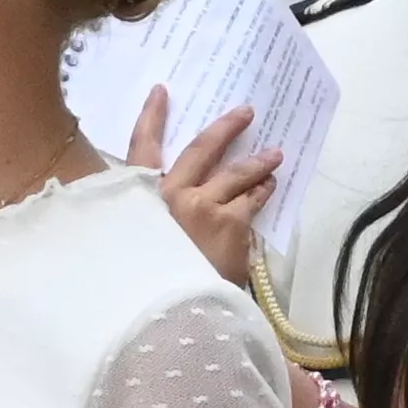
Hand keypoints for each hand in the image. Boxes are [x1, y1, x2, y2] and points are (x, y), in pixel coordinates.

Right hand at [127, 88, 275, 284]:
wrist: (168, 314)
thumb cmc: (146, 283)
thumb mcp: (131, 247)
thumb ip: (144, 224)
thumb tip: (156, 213)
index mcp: (141, 198)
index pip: (142, 149)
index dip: (152, 118)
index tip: (162, 92)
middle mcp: (172, 195)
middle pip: (202, 150)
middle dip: (225, 128)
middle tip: (246, 113)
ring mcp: (205, 207)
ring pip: (237, 174)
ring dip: (258, 162)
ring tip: (275, 155)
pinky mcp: (231, 225)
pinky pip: (252, 202)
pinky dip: (262, 193)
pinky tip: (271, 187)